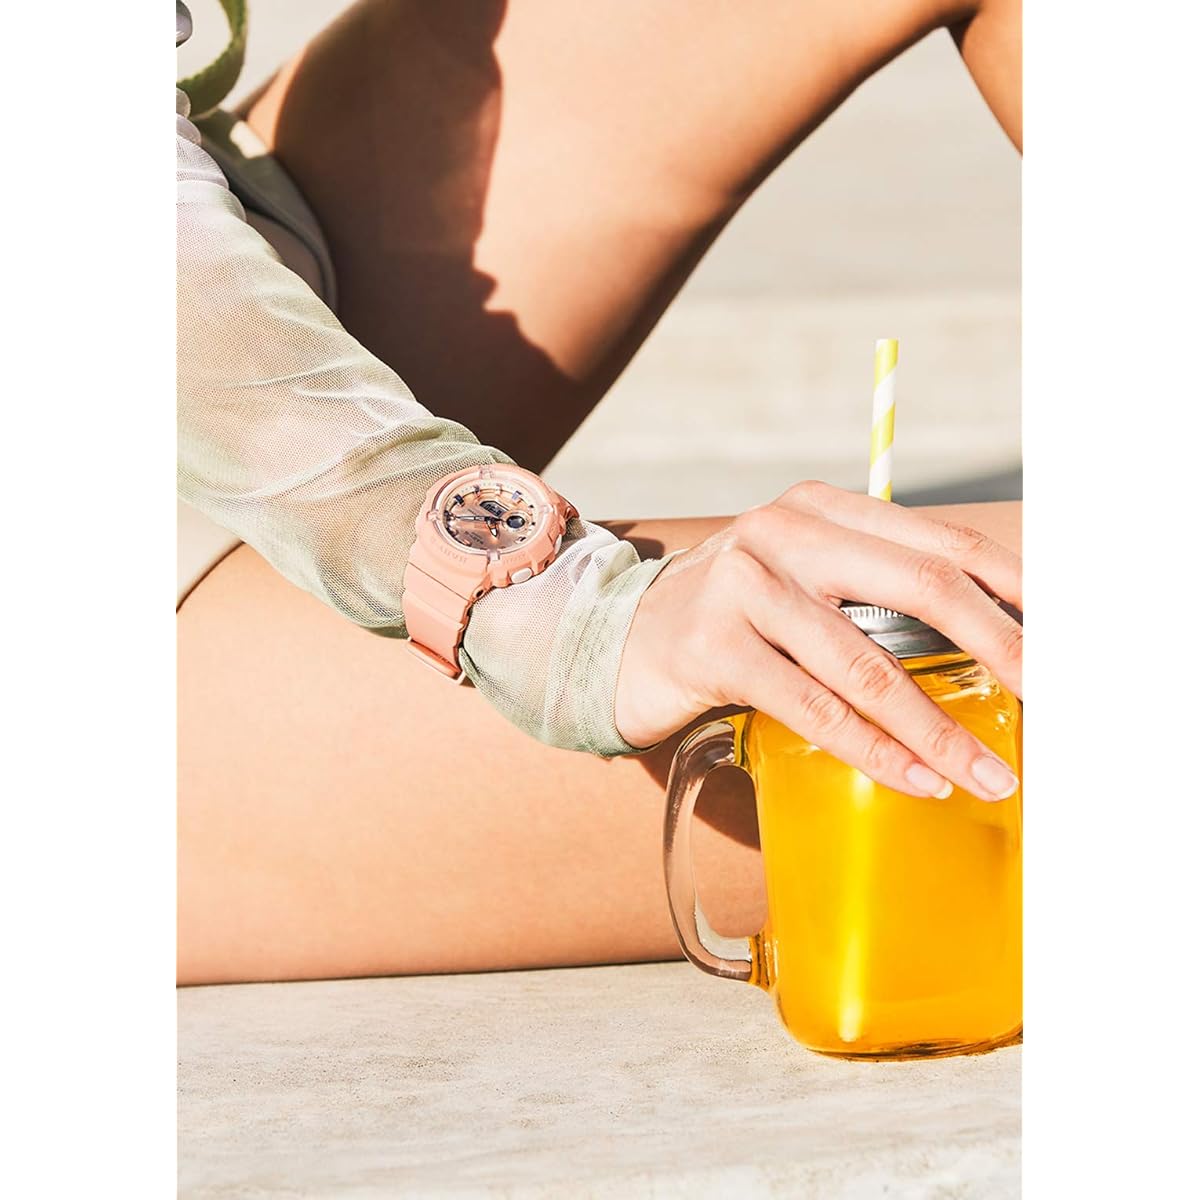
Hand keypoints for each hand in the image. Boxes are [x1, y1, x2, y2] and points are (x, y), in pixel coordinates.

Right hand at [614, 482, 1021, 800]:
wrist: (617, 642)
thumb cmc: (732, 620)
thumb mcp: (799, 582)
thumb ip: (870, 591)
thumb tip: (989, 643)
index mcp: (820, 509)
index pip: (937, 542)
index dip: (1012, 587)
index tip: (1065, 635)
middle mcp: (784, 533)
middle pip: (920, 584)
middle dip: (1001, 646)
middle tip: (1054, 698)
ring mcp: (743, 586)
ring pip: (866, 663)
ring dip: (938, 729)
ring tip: (990, 776)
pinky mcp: (714, 647)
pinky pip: (813, 708)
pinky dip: (873, 751)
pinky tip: (915, 779)